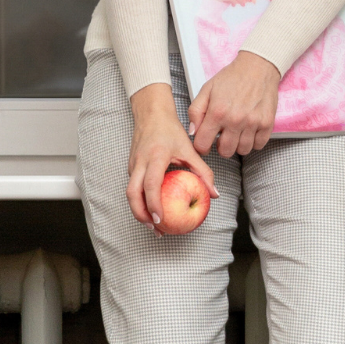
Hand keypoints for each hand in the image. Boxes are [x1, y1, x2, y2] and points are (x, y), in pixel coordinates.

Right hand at [126, 84, 217, 228]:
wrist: (151, 114)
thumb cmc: (171, 131)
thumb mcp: (190, 149)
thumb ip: (203, 172)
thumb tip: (215, 194)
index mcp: (155, 157)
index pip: (150, 183)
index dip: (153, 203)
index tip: (160, 219)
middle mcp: (139, 162)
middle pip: (132, 193)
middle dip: (141, 214)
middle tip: (156, 229)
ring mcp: (132, 165)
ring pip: (130, 193)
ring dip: (139, 211)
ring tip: (154, 225)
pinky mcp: (130, 168)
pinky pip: (133, 188)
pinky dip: (140, 202)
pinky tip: (153, 210)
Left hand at [187, 49, 280, 158]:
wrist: (258, 67)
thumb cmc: (231, 77)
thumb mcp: (207, 89)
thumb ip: (195, 111)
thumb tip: (193, 132)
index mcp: (217, 112)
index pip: (203, 145)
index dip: (201, 146)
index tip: (205, 141)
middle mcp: (235, 120)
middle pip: (225, 152)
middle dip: (221, 146)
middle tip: (223, 134)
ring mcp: (253, 123)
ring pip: (243, 151)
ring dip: (238, 144)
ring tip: (237, 131)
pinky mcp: (267, 123)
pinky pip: (259, 145)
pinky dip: (253, 141)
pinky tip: (249, 131)